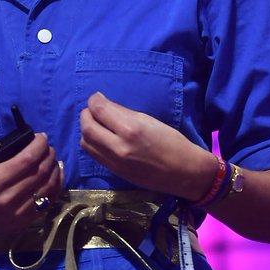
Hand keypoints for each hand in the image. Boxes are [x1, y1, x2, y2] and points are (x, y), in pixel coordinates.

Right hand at [0, 133, 63, 245]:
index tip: (43, 137)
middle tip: (49, 148)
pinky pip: (49, 200)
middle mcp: (10, 196)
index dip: (39, 145)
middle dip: (49, 155)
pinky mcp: (27, 220)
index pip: (27, 159)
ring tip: (54, 160)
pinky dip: (57, 185)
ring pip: (48, 185)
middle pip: (40, 171)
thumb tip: (29, 144)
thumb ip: (6, 156)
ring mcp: (20, 210)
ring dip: (55, 169)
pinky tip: (57, 174)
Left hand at [79, 92, 214, 199]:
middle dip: (86, 114)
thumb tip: (104, 104)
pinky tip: (101, 138)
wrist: (184, 172)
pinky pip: (93, 155)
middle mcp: (118, 146)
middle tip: (93, 109)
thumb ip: (124, 113)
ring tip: (97, 124)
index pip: (99, 110)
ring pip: (86, 143)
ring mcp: (115, 162)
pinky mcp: (115, 172)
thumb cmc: (172, 142)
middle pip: (87, 127)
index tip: (97, 97)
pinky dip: (92, 143)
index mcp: (131, 129)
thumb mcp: (149, 120)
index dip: (94, 100)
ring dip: (87, 130)